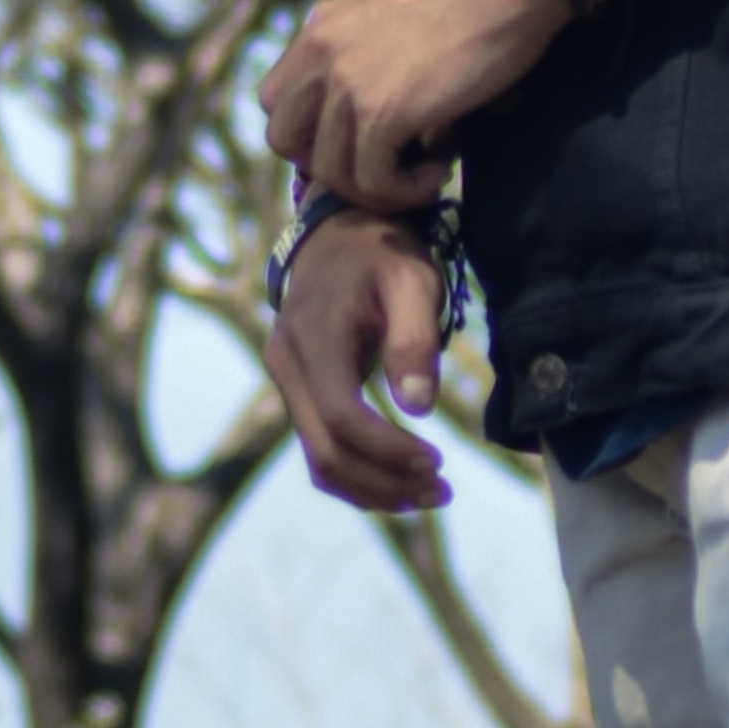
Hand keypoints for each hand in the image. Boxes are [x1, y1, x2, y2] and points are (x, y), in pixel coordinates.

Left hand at [258, 0, 564, 210]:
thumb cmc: (468, 5)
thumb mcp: (388, 21)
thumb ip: (356, 58)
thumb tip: (353, 130)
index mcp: (319, 27)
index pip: (274, 100)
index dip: (309, 130)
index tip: (356, 138)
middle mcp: (320, 52)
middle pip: (283, 140)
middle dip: (328, 163)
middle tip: (380, 161)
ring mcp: (346, 83)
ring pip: (330, 172)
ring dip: (377, 186)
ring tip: (424, 171)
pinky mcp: (380, 114)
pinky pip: (372, 183)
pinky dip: (407, 191)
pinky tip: (440, 169)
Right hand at [262, 208, 455, 512]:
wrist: (340, 233)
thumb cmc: (383, 252)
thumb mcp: (410, 279)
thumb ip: (414, 339)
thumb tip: (419, 407)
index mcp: (313, 337)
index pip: (341, 416)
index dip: (387, 449)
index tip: (437, 461)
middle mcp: (287, 364)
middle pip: (326, 451)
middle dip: (384, 482)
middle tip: (442, 491)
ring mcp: (286, 380)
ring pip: (319, 459)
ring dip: (372, 488)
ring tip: (428, 494)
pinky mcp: (298, 390)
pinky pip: (320, 445)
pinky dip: (358, 472)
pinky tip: (399, 479)